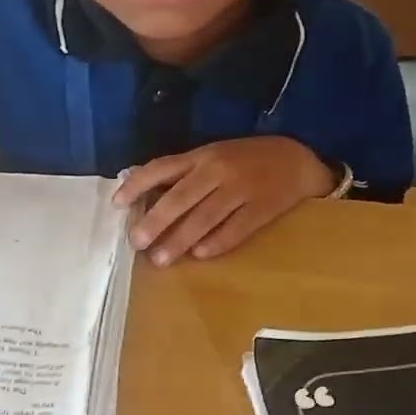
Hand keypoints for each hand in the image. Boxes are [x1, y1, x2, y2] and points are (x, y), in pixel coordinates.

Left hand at [113, 137, 335, 265]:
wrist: (298, 160)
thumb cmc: (247, 160)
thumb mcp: (214, 155)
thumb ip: (184, 172)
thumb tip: (144, 191)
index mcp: (202, 156)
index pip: (161, 168)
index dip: (137, 185)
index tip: (117, 204)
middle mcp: (218, 171)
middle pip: (180, 197)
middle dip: (155, 221)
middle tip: (137, 242)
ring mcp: (241, 189)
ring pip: (205, 217)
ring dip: (180, 239)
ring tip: (161, 259)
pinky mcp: (262, 208)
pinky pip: (236, 229)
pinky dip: (217, 242)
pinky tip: (200, 255)